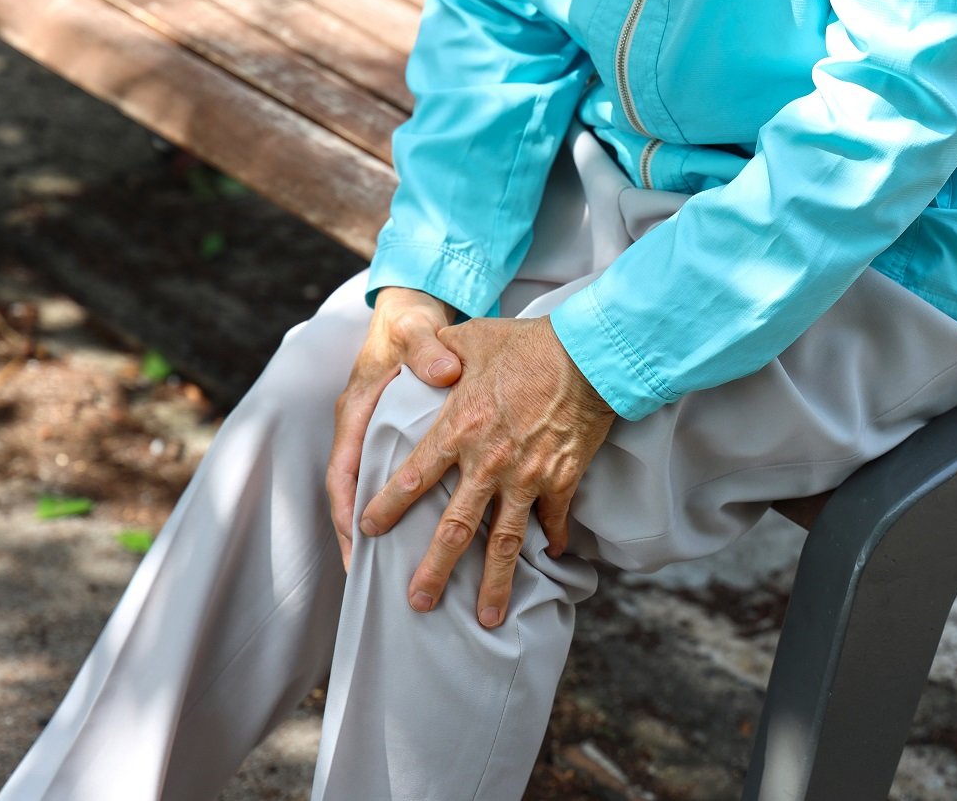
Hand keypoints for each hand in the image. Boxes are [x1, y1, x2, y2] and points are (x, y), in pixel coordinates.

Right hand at [326, 287, 460, 568]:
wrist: (409, 312)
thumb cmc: (408, 323)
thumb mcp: (415, 329)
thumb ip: (428, 349)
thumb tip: (445, 372)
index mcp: (356, 410)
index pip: (342, 467)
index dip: (347, 506)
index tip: (357, 538)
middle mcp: (359, 430)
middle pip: (348, 493)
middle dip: (353, 536)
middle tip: (365, 577)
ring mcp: (372, 438)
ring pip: (366, 493)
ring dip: (373, 532)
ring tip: (384, 573)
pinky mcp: (389, 440)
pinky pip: (386, 482)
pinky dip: (395, 512)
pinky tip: (414, 537)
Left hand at [359, 315, 615, 627]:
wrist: (588, 352)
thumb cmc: (526, 343)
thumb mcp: (471, 337)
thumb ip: (437, 352)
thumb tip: (421, 358)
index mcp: (457, 429)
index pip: (412, 477)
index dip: (387, 506)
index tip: (368, 530)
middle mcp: (487, 463)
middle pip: (454, 529)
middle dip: (434, 570)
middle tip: (417, 601)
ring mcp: (527, 477)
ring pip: (505, 543)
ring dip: (494, 583)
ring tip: (486, 618)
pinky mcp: (563, 480)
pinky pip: (555, 521)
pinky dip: (554, 541)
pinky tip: (553, 558)